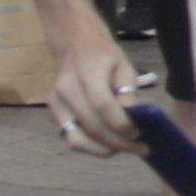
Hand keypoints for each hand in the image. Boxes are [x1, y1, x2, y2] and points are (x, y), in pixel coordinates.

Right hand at [47, 36, 144, 156]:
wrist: (75, 46)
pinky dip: (91, 147)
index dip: (122, 124)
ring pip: (77, 139)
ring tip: (127, 148)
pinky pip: (70, 138)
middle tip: (141, 148)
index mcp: (86, 72)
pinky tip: (110, 146)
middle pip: (91, 125)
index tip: (140, 133)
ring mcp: (55, 103)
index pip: (103, 105)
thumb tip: (132, 118)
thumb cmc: (105, 56)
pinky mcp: (54, 113)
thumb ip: (128, 91)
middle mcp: (66, 89)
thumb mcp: (125, 66)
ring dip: (104, 149)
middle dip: (119, 142)